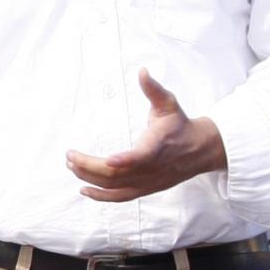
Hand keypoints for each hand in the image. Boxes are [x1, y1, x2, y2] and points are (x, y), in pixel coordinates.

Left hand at [67, 70, 227, 202]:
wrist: (200, 150)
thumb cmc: (180, 124)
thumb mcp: (169, 104)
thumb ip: (153, 89)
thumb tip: (142, 71)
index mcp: (158, 147)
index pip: (142, 157)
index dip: (125, 160)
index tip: (108, 159)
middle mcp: (151, 169)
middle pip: (117, 174)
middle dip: (90, 166)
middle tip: (69, 155)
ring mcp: (147, 182)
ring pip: (115, 187)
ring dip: (90, 178)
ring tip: (71, 166)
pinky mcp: (144, 190)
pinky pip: (120, 197)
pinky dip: (101, 196)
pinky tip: (83, 190)